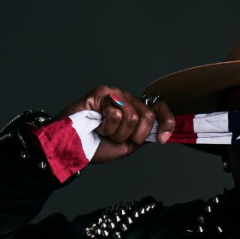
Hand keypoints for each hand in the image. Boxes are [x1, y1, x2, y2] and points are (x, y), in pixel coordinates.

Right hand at [54, 85, 175, 163]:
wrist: (72, 147)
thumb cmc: (96, 145)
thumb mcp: (127, 145)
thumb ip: (144, 136)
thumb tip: (160, 131)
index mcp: (136, 110)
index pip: (159, 109)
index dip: (167, 122)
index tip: (162, 138)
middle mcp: (128, 99)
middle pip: (148, 116)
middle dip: (134, 135)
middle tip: (117, 138)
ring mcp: (115, 93)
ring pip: (132, 116)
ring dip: (117, 133)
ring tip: (104, 131)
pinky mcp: (102, 92)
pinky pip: (116, 113)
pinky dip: (107, 126)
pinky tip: (97, 124)